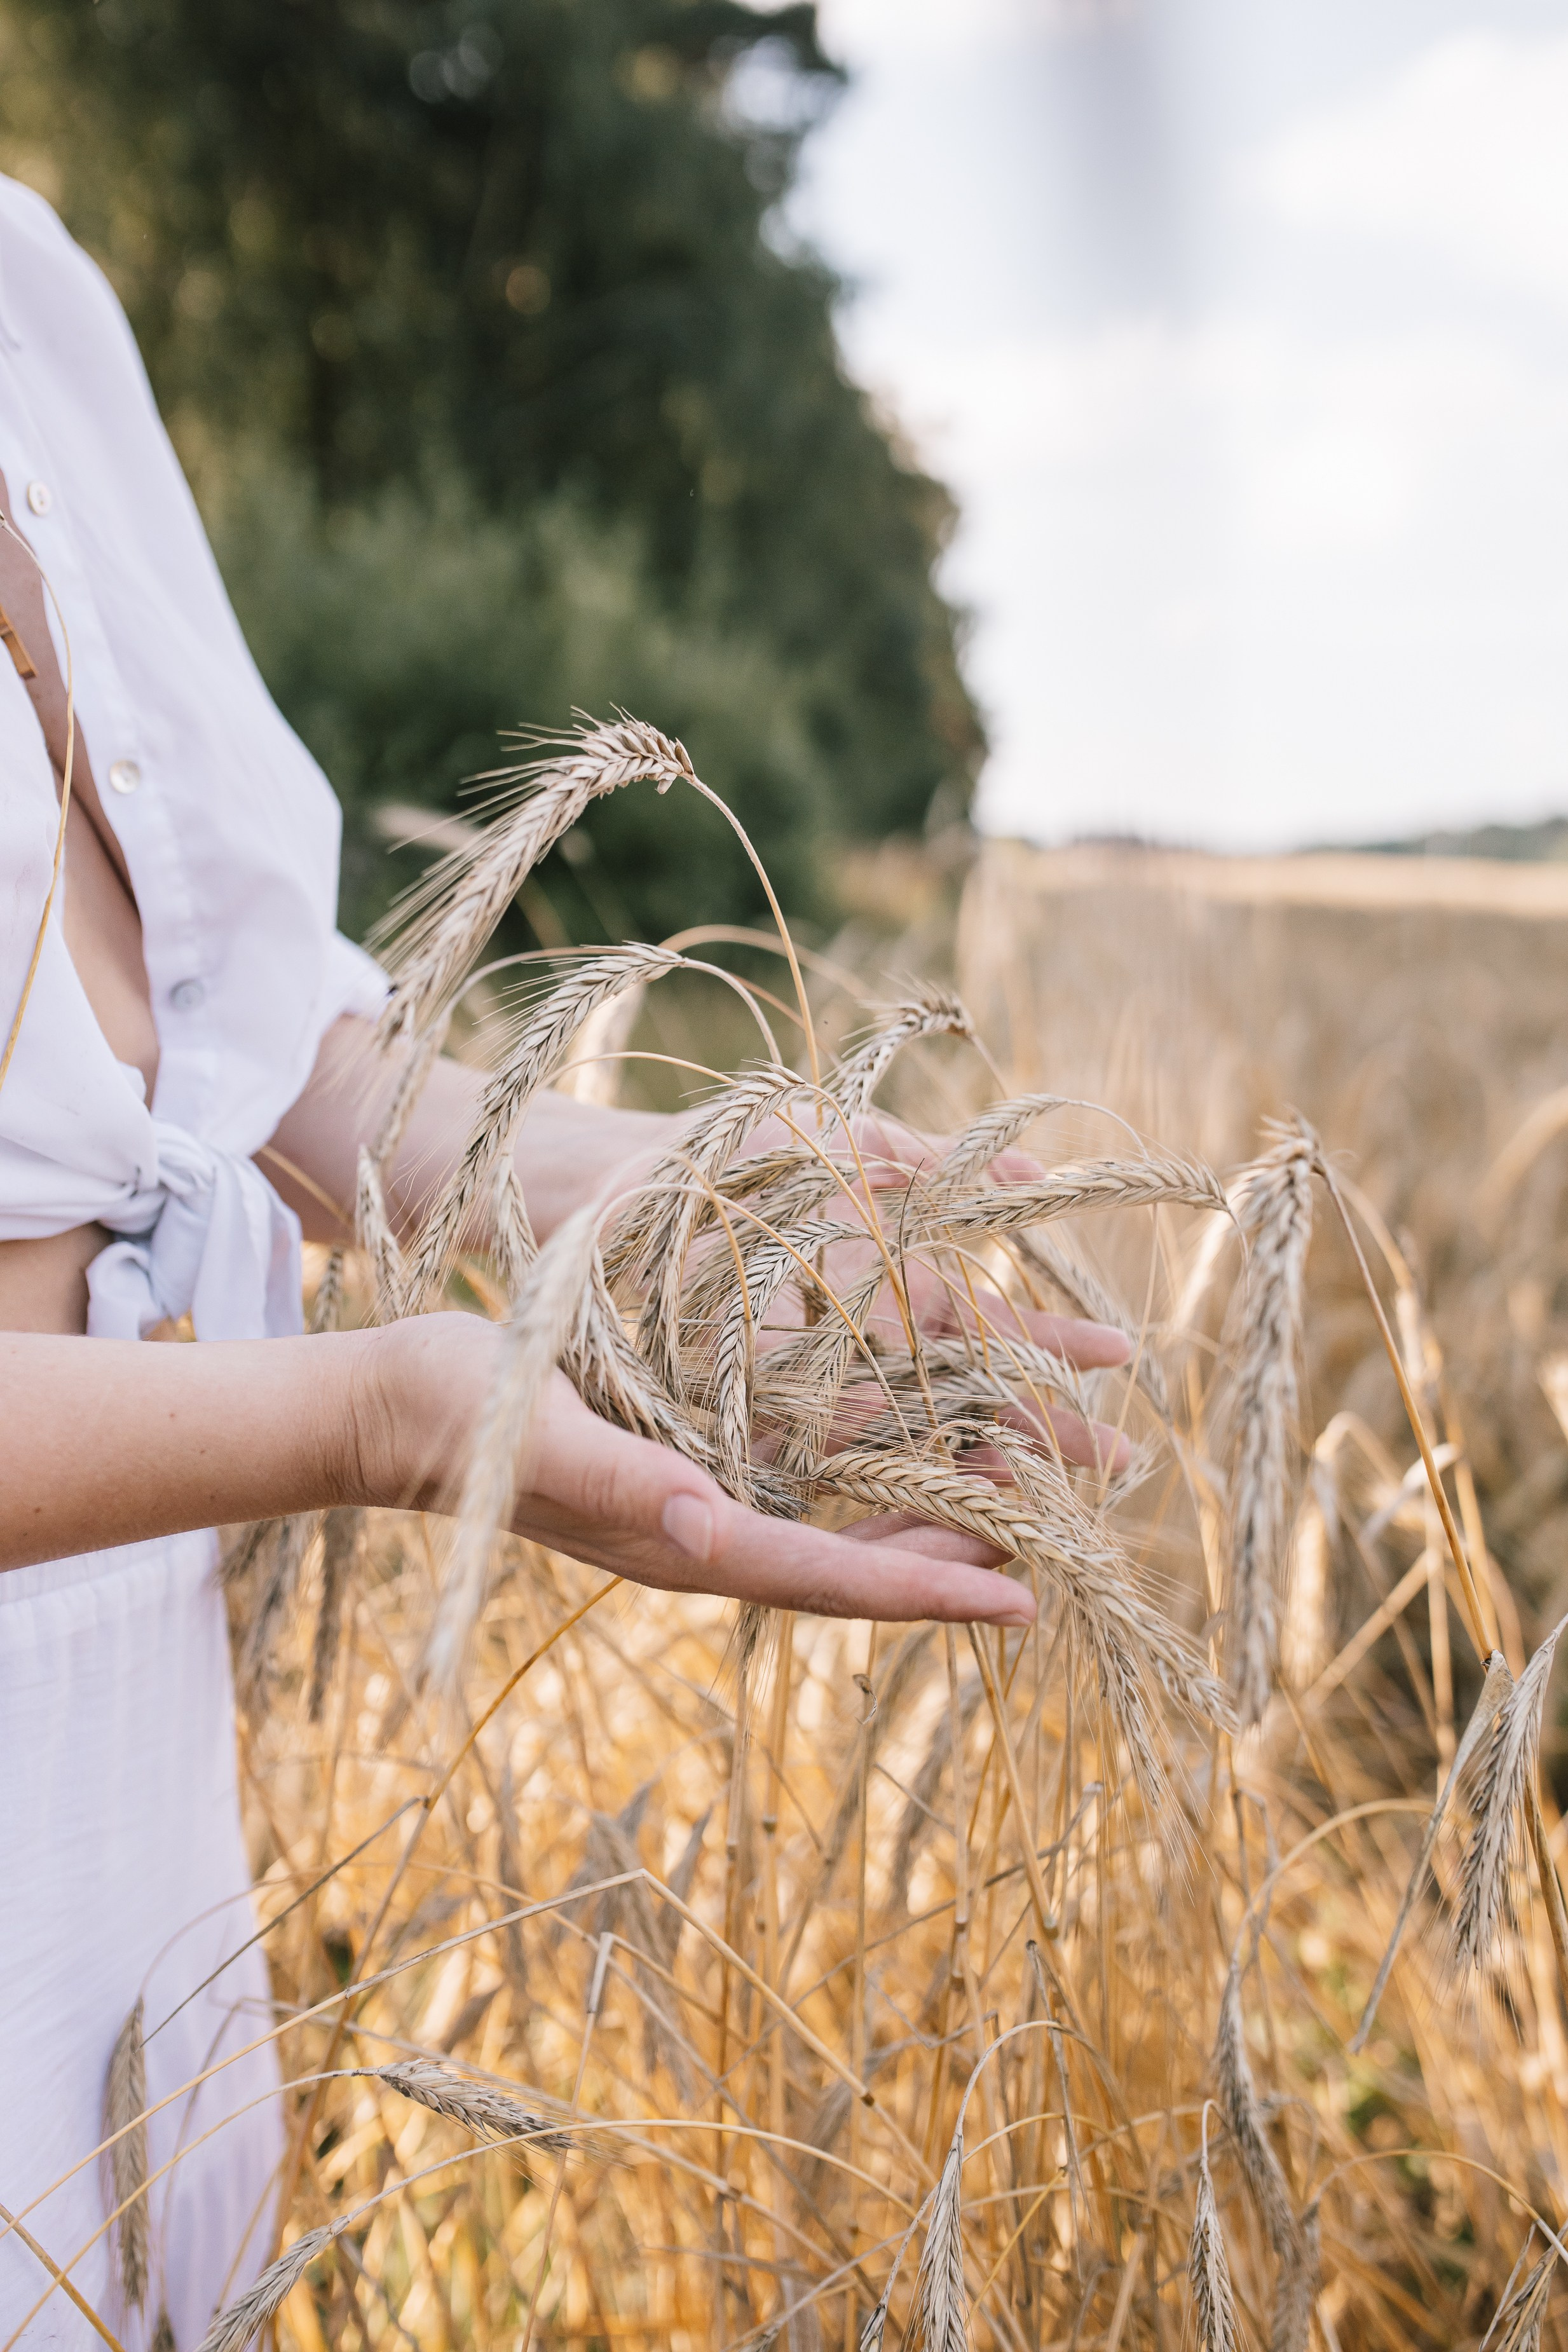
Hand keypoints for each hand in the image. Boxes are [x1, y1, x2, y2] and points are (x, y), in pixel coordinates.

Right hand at [365, 1316, 1033, 1625]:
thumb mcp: (537, 1436)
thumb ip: (622, 1485)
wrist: (385, 1408)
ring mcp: (688, 1507)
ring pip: (831, 1533)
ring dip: (917, 1525)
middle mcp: (698, 1535)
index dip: (927, 1590)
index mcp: (678, 1539)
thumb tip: (710, 1530)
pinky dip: (859, 1483)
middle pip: (849, 1569)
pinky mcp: (675, 1469)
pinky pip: (793, 1491)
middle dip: (950, 1563)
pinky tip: (901, 1455)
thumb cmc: (454, 1411)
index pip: (827, 1578)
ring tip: (1006, 1502)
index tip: (1021, 1598)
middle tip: (1053, 1543)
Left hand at [737, 1107, 1133, 1472]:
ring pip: (912, 1432)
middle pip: (969, 1395)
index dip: (1055, 1342)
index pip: (992, 1327)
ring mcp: (815, 1384)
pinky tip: (932, 1491)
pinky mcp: (751, 1411)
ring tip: (1044, 1494)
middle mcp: (869, 1348)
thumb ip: (938, 1161)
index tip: (1121, 1354)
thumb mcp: (855, 1143)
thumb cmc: (742, 1155)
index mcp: (898, 1289)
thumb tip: (1038, 1174)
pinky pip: (820, 1439)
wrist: (628, 1178)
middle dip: (1043, 1426)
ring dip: (978, 1462)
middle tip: (1123, 1457)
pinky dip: (873, 1460)